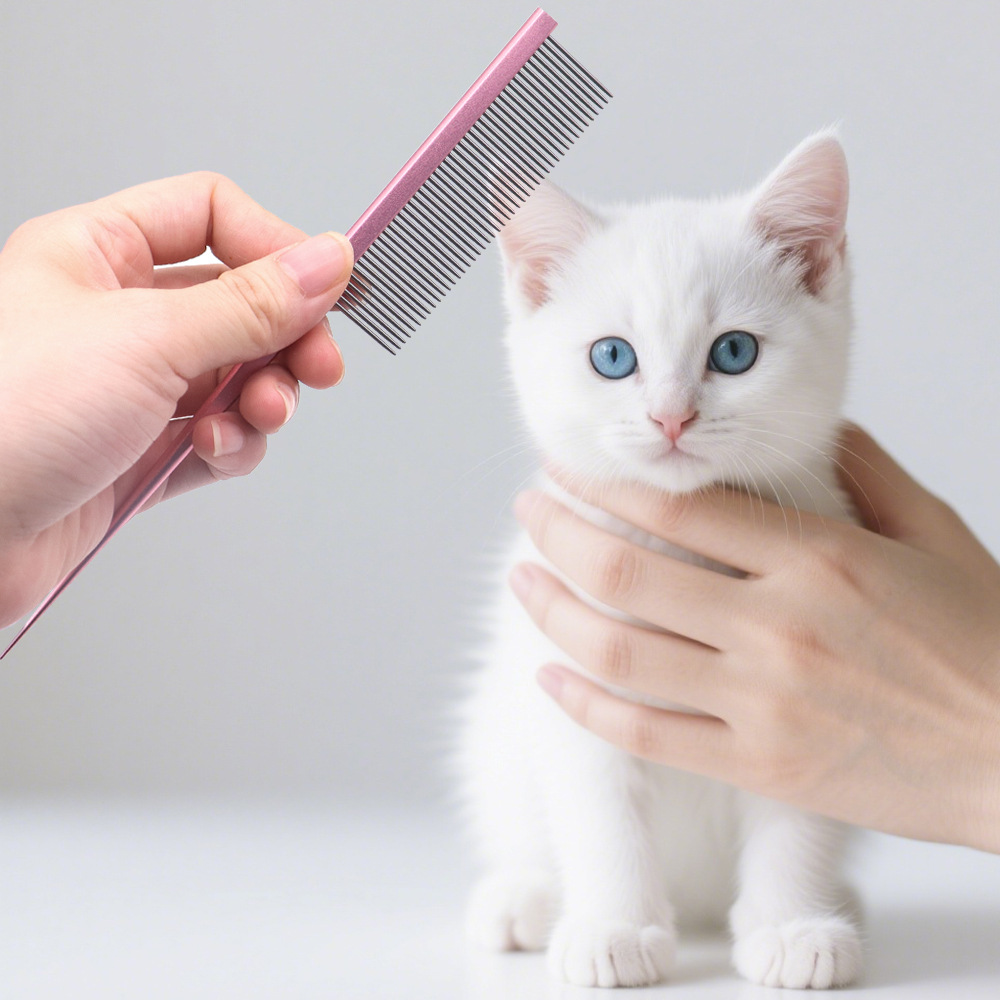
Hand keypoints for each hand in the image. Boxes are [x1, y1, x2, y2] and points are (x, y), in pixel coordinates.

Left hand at [0, 173, 352, 625]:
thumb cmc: (4, 420)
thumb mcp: (146, 339)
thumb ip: (250, 303)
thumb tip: (325, 262)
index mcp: (96, 255)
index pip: (211, 217)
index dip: (275, 246)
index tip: (329, 287)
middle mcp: (115, 316)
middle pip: (237, 303)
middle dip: (285, 338)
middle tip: (319, 365)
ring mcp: (128, 388)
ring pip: (235, 377)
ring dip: (262, 399)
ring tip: (259, 415)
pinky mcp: (138, 454)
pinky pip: (215, 436)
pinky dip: (231, 444)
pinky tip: (214, 450)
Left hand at [511, 426, 999, 852]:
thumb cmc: (987, 641)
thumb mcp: (935, 534)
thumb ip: (863, 472)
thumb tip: (810, 426)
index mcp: (817, 558)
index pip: (678, 508)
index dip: (606, 484)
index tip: (569, 466)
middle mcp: (776, 627)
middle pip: (627, 570)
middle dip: (559, 532)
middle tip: (527, 508)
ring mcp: (760, 702)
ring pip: (620, 653)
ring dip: (554, 611)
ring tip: (521, 579)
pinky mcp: (759, 766)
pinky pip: (646, 736)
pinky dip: (587, 706)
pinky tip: (551, 677)